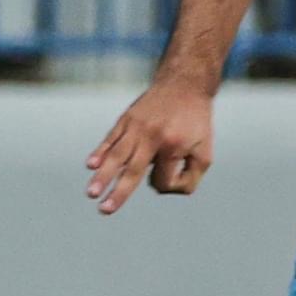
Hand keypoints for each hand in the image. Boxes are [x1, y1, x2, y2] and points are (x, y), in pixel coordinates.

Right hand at [85, 77, 214, 214]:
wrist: (184, 85)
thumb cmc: (196, 123)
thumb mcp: (205, 148)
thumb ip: (192, 175)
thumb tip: (164, 190)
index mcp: (174, 146)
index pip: (162, 180)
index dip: (168, 184)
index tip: (174, 175)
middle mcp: (153, 137)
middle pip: (134, 171)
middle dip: (119, 193)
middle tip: (105, 210)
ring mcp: (137, 128)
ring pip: (117, 156)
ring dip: (103, 175)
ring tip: (92, 193)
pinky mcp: (126, 120)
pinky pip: (110, 139)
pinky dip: (100, 152)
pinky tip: (90, 164)